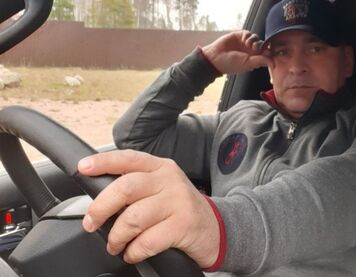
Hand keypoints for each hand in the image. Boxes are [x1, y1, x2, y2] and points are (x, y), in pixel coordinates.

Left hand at [78, 150, 219, 267]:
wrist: (215, 228)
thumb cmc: (179, 209)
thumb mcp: (161, 188)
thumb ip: (137, 186)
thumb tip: (99, 196)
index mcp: (160, 167)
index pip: (128, 158)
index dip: (103, 162)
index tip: (82, 168)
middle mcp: (169, 179)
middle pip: (126, 187)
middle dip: (101, 207)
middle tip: (90, 223)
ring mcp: (178, 200)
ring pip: (134, 217)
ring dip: (116, 236)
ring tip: (115, 245)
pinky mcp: (183, 224)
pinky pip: (147, 240)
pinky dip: (133, 251)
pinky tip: (132, 253)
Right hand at [202, 30, 272, 74]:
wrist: (215, 57)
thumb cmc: (230, 64)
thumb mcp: (248, 63)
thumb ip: (261, 61)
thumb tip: (273, 62)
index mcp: (253, 59)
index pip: (265, 53)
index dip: (268, 51)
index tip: (270, 51)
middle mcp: (249, 51)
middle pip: (262, 44)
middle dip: (262, 45)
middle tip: (257, 48)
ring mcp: (244, 43)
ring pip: (256, 38)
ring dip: (255, 40)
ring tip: (249, 45)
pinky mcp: (239, 36)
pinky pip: (248, 33)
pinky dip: (249, 35)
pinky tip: (244, 40)